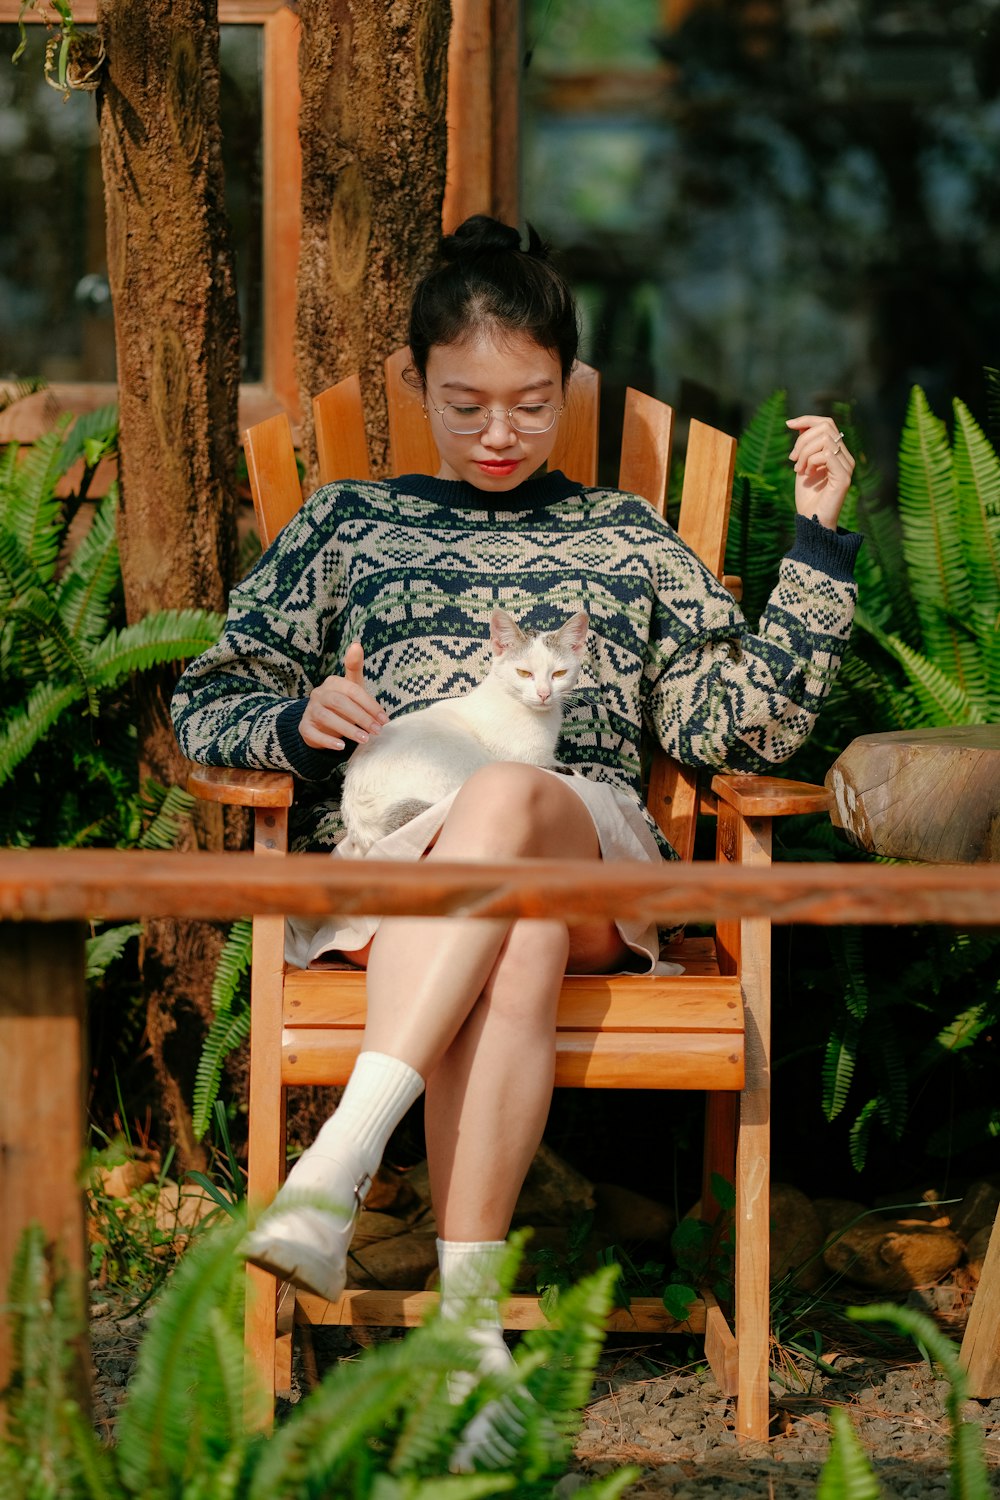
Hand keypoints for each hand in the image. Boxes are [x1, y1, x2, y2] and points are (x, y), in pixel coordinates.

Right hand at [299, 641, 387, 750]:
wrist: (320, 723)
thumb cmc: (342, 704)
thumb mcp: (351, 686)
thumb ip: (355, 667)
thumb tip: (357, 644)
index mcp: (332, 683)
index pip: (353, 691)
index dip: (370, 705)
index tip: (384, 719)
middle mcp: (319, 694)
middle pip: (339, 702)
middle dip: (361, 717)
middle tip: (377, 731)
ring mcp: (310, 710)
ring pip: (326, 717)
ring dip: (347, 729)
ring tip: (364, 739)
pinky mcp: (304, 727)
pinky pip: (313, 733)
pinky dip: (327, 740)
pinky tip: (341, 747)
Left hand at [786, 415, 855, 529]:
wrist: (811, 521)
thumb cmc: (807, 496)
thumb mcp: (802, 465)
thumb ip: (804, 446)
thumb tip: (800, 424)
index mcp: (837, 452)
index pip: (827, 423)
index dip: (807, 419)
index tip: (788, 424)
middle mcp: (846, 457)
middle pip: (825, 427)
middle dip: (802, 440)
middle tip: (792, 459)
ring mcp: (847, 466)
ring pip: (825, 439)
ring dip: (804, 452)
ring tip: (798, 469)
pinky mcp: (844, 477)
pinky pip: (826, 454)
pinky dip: (810, 461)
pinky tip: (806, 474)